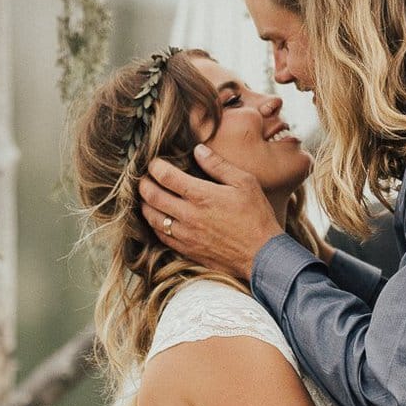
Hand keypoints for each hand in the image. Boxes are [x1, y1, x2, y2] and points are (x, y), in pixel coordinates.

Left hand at [138, 143, 281, 280]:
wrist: (262, 255)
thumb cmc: (257, 217)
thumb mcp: (245, 183)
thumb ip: (219, 165)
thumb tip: (198, 150)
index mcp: (202, 196)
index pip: (166, 176)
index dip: (155, 167)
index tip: (155, 163)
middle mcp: (189, 215)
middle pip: (152, 196)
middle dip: (143, 184)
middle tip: (144, 178)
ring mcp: (186, 235)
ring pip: (152, 218)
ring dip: (145, 205)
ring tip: (147, 197)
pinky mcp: (187, 250)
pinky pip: (161, 236)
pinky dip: (154, 225)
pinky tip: (158, 219)